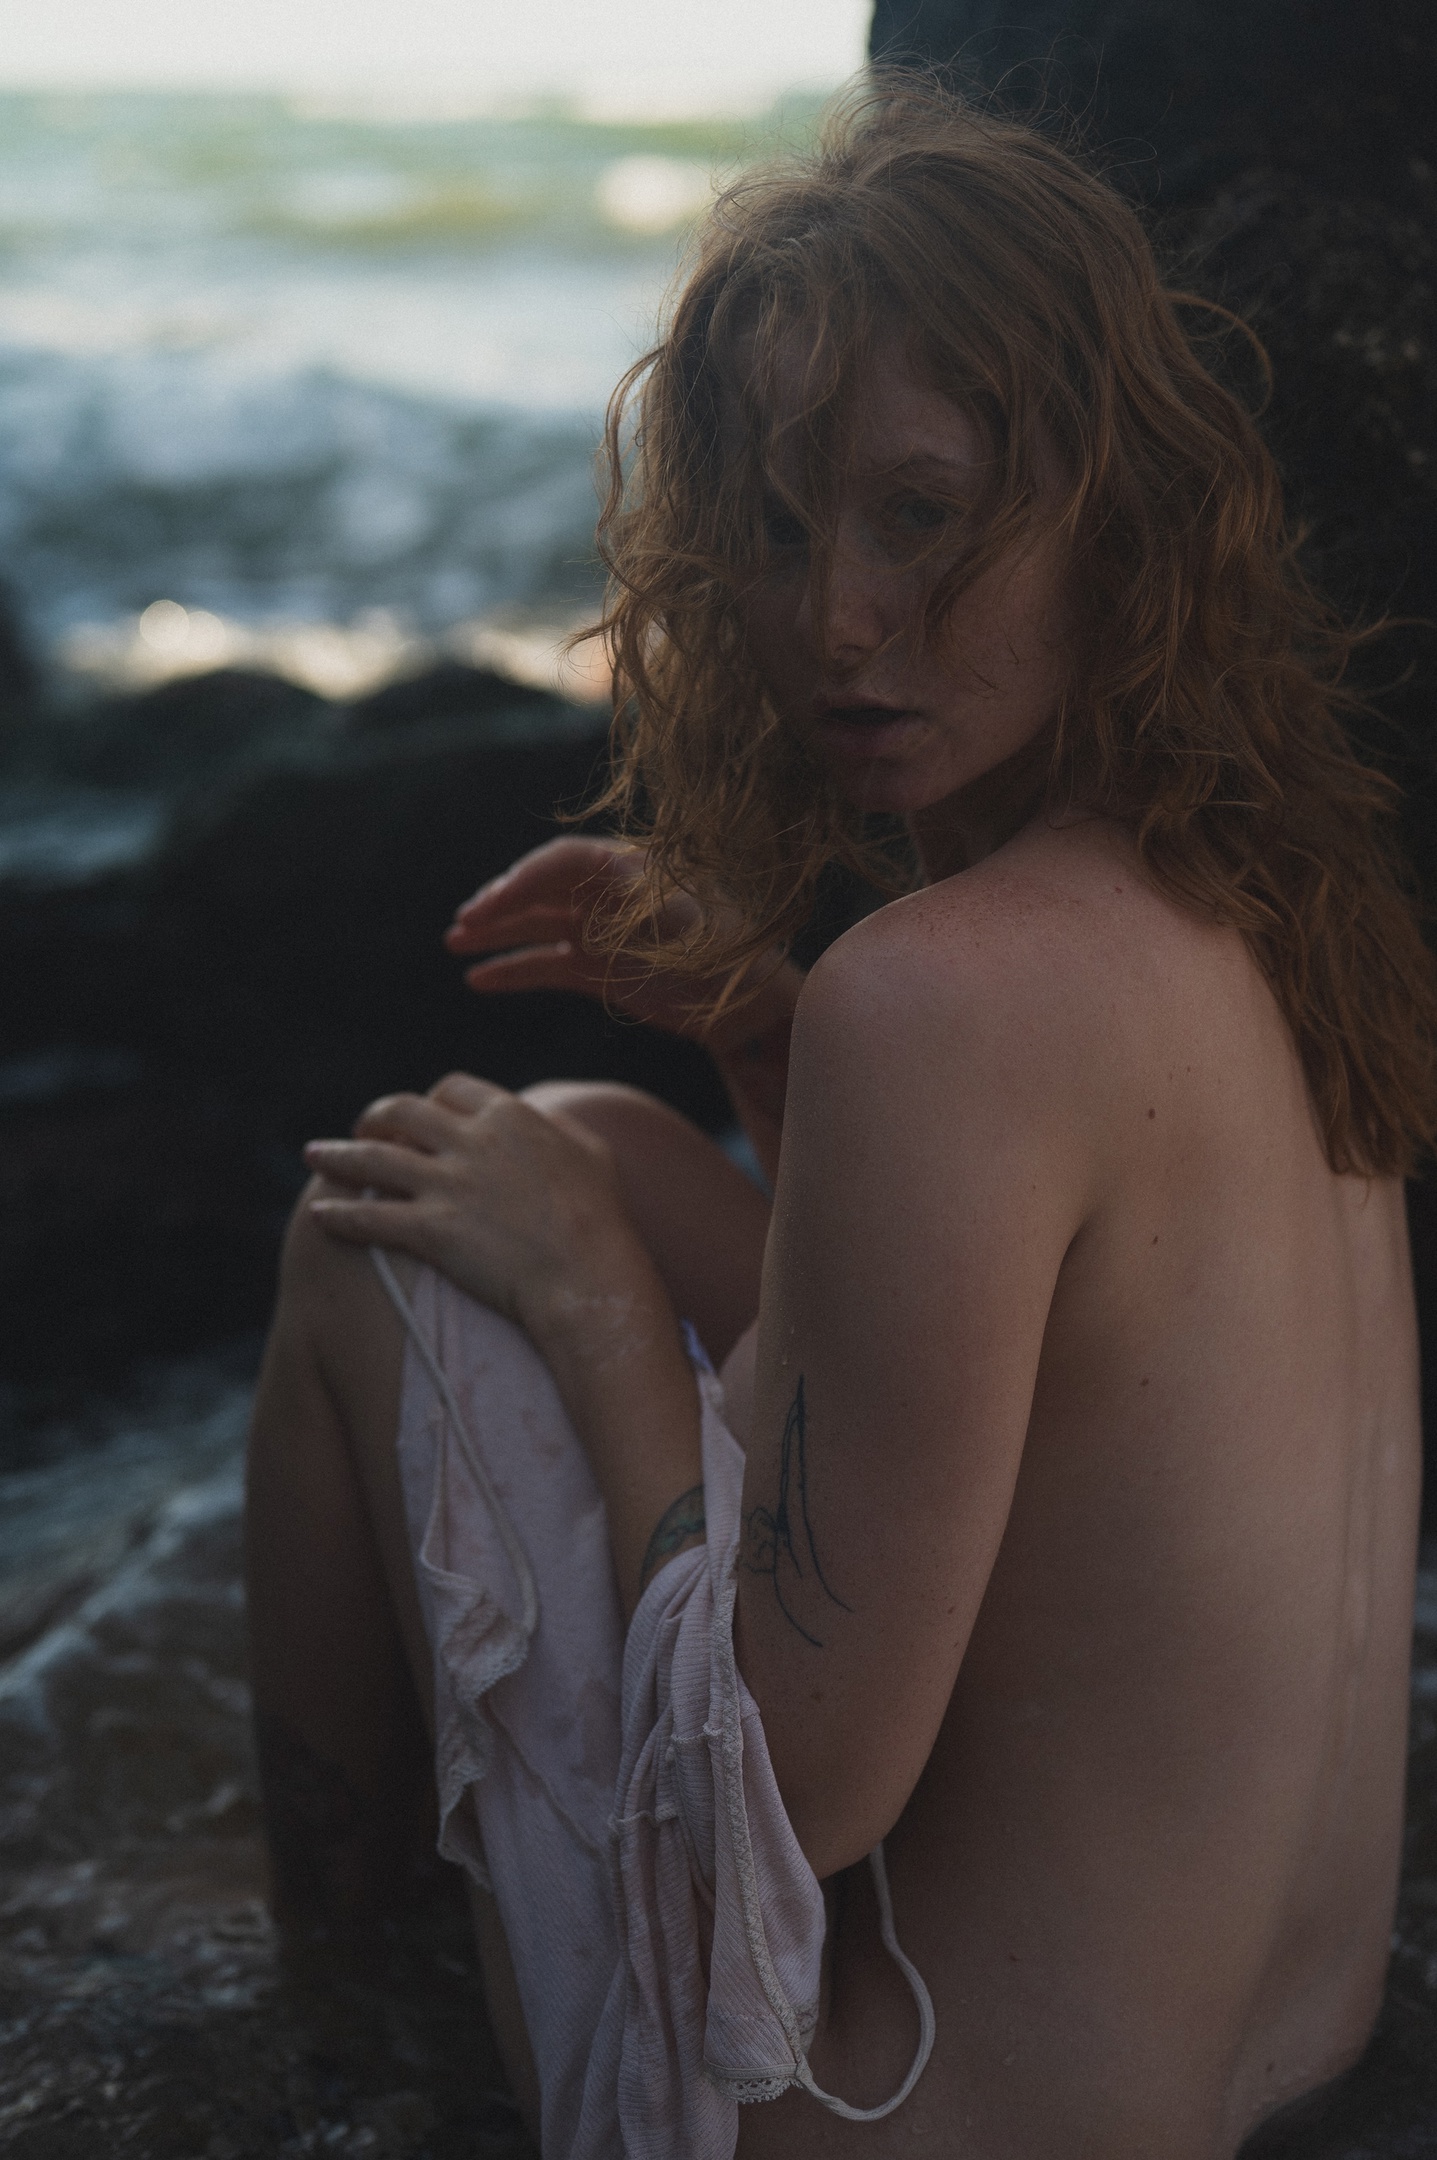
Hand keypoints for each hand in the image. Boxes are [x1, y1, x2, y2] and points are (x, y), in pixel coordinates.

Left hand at [304, 1071, 645, 1337]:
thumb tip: (545, 1120)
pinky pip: (370, 1217)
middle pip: (402, 1111)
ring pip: (374, 1158)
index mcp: (509, 1116)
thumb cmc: (601, 1222)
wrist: (588, 1278)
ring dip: (338, 1155)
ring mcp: (448, 1185)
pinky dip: (339, 1216)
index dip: (431, 1100)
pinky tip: (319, 1216)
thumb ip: (560, 1129)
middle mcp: (472, 1141)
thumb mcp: (592, 1156)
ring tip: (315, 1154)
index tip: (422, 1115)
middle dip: (375, 1116)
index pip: (453, 1089)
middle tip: (362, 1127)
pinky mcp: (431, 1230)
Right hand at [445, 837, 787, 1057]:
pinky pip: (546, 964)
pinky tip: (479, 980)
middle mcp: (609, 894)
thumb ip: (652, 903)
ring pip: (536, 925)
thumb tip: (614, 874)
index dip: (524, 878)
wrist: (751, 1011)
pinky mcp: (599, 969)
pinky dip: (514, 970)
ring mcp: (601, 932)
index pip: (563, 861)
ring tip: (454, 944)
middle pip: (541, 889)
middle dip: (500, 905)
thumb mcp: (694, 930)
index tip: (491, 903)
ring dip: (496, 933)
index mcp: (630, 870)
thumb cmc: (730, 961)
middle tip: (462, 926)